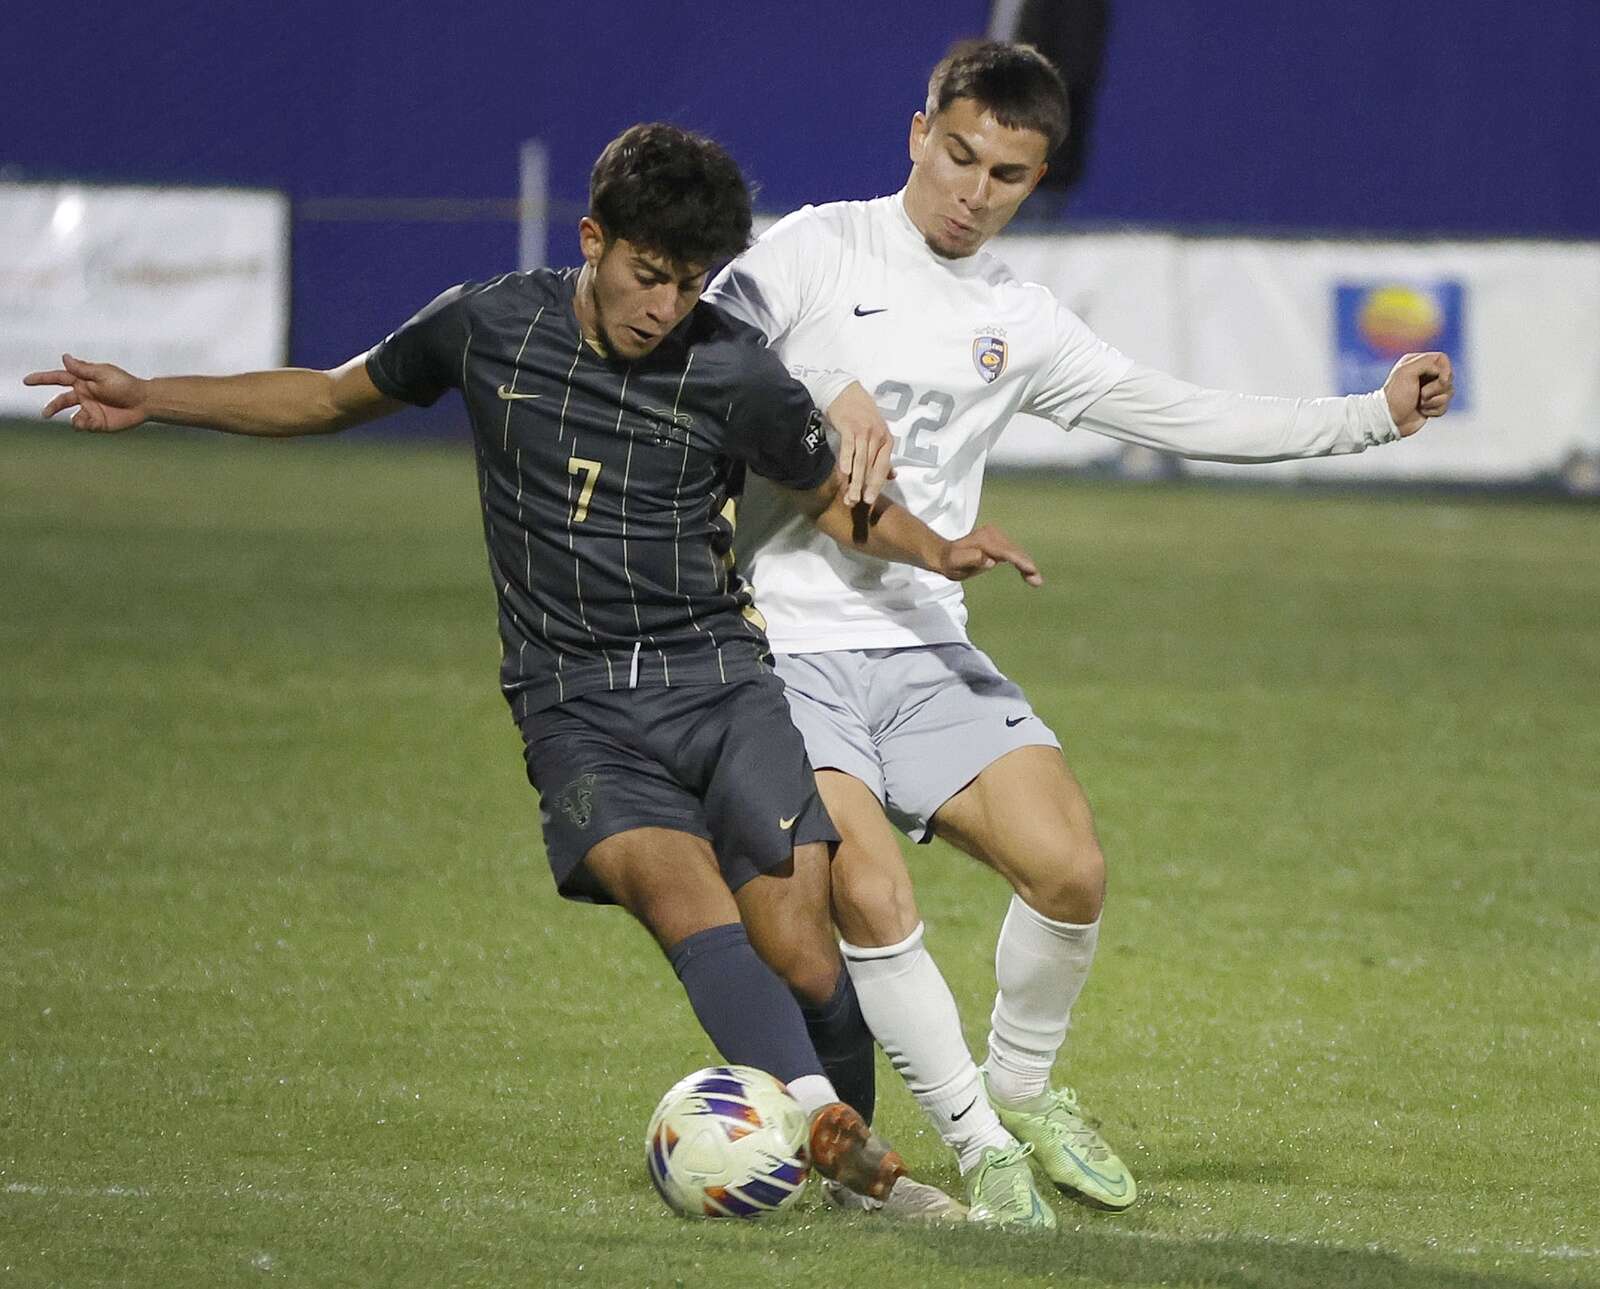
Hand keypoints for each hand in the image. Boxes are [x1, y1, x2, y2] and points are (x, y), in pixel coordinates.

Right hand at [23, 354, 149, 431]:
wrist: (144, 402)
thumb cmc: (125, 385)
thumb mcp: (102, 374)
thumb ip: (82, 368)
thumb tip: (65, 357)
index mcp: (83, 381)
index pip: (58, 378)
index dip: (42, 379)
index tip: (27, 380)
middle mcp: (84, 395)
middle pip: (61, 401)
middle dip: (52, 407)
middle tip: (46, 413)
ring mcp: (90, 409)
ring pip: (72, 416)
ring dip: (76, 418)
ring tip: (86, 418)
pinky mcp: (98, 422)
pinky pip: (84, 425)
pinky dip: (85, 425)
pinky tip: (95, 422)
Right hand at [826, 381, 896, 506]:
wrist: (846, 391)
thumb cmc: (861, 416)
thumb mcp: (876, 434)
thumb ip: (883, 457)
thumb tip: (893, 477)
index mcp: (887, 440)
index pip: (882, 467)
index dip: (876, 485)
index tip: (869, 501)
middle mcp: (878, 436)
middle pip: (871, 467)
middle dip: (864, 486)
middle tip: (857, 502)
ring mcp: (864, 431)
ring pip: (860, 460)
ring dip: (854, 479)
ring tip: (848, 495)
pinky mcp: (850, 426)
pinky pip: (848, 446)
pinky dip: (846, 459)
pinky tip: (843, 472)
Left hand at [937, 524, 1042, 585]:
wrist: (945, 555)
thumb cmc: (950, 562)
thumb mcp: (955, 563)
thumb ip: (971, 559)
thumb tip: (990, 560)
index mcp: (984, 540)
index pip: (1006, 551)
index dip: (1019, 561)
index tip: (1031, 570)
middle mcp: (992, 534)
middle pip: (1014, 550)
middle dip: (1026, 564)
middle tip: (1037, 581)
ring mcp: (996, 536)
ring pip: (1016, 551)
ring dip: (1026, 564)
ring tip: (1036, 580)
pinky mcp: (998, 540)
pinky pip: (1013, 551)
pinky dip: (1021, 561)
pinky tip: (1029, 571)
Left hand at [1382, 351, 1453, 436]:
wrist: (1390, 420)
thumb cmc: (1396, 396)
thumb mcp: (1407, 371)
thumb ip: (1427, 362)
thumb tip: (1444, 374)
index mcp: (1416, 363)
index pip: (1442, 359)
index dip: (1445, 369)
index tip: (1441, 380)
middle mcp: (1424, 374)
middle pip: (1449, 376)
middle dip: (1437, 388)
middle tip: (1421, 394)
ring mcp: (1429, 390)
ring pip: (1449, 392)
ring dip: (1434, 400)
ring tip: (1420, 403)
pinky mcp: (1431, 404)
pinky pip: (1445, 405)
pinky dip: (1434, 410)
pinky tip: (1421, 411)